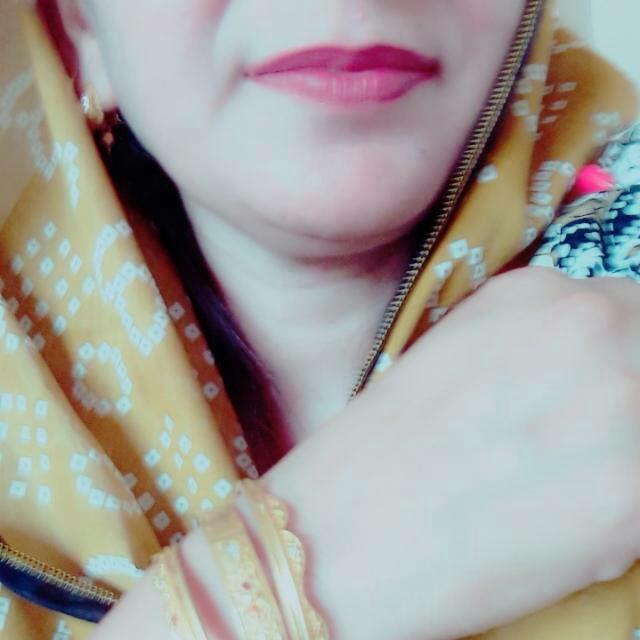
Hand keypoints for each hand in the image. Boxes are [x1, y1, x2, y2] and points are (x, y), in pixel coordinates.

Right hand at [265, 267, 639, 639]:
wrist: (348, 529)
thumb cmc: (386, 446)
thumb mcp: (457, 354)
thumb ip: (533, 342)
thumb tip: (588, 367)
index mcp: (538, 292)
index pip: (630, 312)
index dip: (619, 359)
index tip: (597, 392)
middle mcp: (592, 327)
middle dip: (625, 396)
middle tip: (580, 442)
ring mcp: (623, 406)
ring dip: (626, 452)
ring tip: (568, 481)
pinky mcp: (636, 497)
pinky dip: (624, 511)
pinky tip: (568, 521)